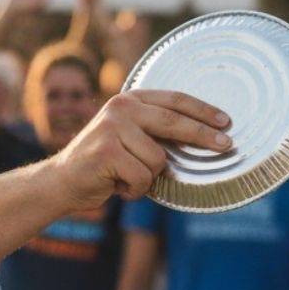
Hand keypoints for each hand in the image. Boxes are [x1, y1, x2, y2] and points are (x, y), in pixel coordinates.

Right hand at [45, 89, 233, 209]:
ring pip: (158, 159)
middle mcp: (121, 108)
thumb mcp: (129, 138)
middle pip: (174, 122)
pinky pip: (143, 177)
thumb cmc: (104, 165)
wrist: (62, 181)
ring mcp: (112, 128)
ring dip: (149, 177)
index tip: (226, 121)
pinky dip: (135, 190)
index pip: (174, 100)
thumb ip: (155, 132)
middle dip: (203, 136)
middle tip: (226, 146)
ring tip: (127, 177)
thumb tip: (205, 138)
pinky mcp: (106, 151)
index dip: (203, 111)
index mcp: (130, 100)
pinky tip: (118, 186)